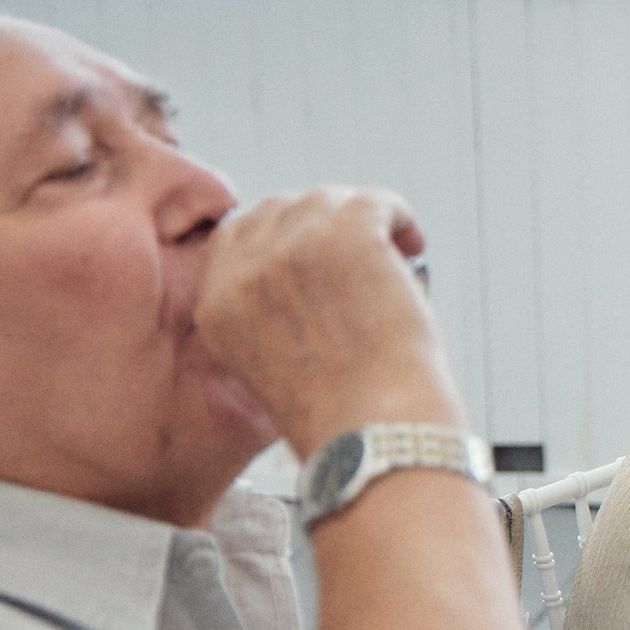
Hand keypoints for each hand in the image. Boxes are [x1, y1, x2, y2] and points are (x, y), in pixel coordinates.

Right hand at [196, 187, 463, 455]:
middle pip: (280, 208)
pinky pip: (375, 200)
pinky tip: (413, 243)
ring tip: (397, 255)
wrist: (373, 429)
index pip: (233, 235)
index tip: (316, 245)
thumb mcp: (270, 366)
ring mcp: (293, 249)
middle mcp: (246, 273)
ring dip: (364, 219)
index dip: (281, 231)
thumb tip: (316, 269)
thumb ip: (270, 314)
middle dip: (323, 221)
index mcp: (217, 308)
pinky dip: (400, 216)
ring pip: (329, 200)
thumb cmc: (343, 412)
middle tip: (364, 251)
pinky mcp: (346, 235)